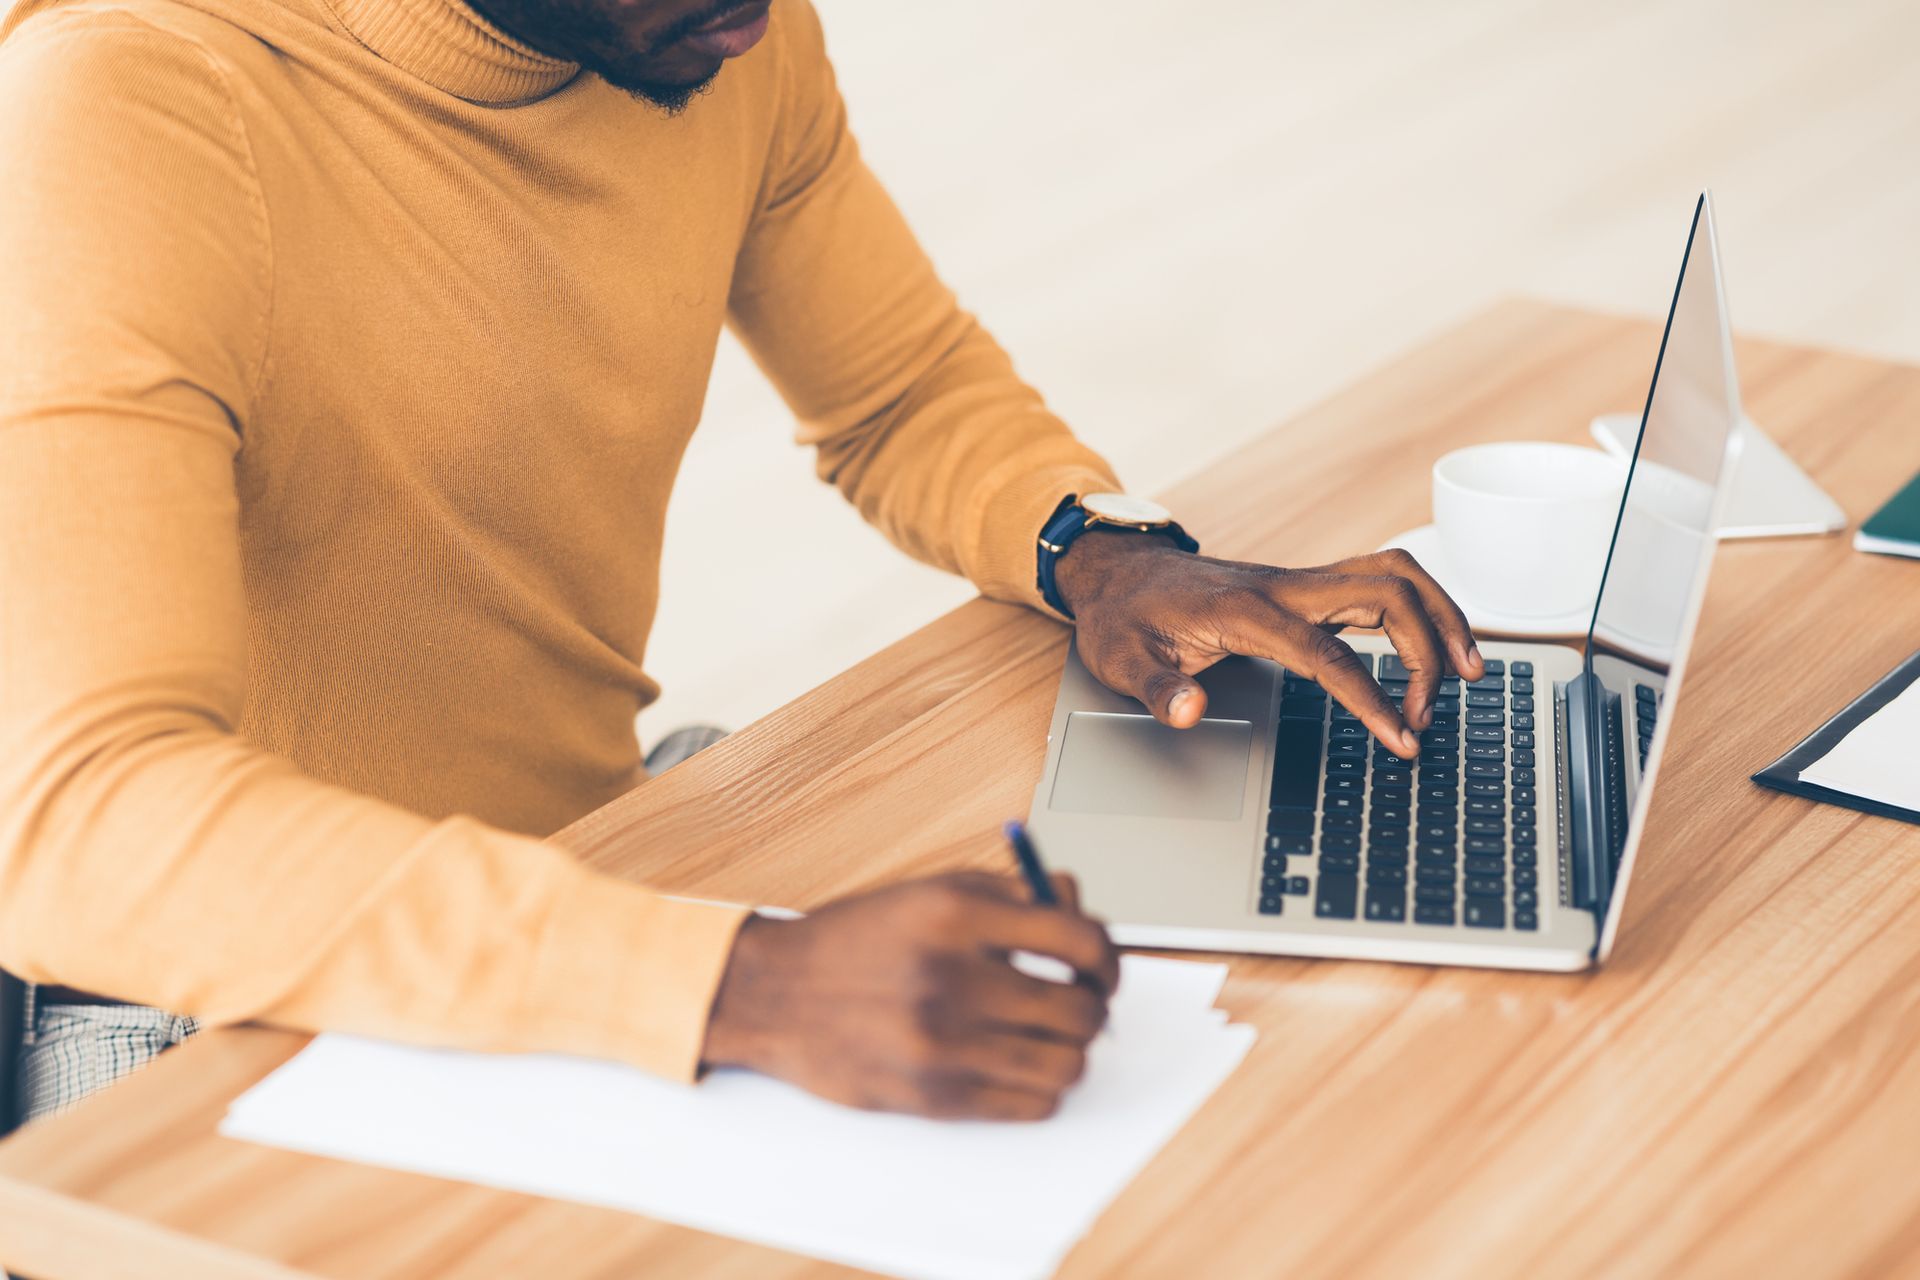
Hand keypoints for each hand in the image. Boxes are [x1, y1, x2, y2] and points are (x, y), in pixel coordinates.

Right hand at [701, 872, 1119, 1120]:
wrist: (774, 995)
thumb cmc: (857, 940)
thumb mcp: (930, 892)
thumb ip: (1011, 893)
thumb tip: (1080, 907)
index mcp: (956, 914)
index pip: (1078, 939)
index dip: (1106, 956)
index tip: (1102, 966)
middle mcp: (952, 978)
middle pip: (1080, 1010)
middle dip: (1092, 1008)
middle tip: (1078, 1003)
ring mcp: (943, 1044)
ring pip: (1066, 1066)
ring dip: (1070, 1052)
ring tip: (1048, 1037)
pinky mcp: (934, 1096)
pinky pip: (1032, 1106)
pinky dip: (1041, 1089)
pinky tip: (1018, 1064)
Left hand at [1055, 530, 1483, 755]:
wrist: (1119, 571)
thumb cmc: (1124, 617)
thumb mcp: (1121, 659)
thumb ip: (1156, 688)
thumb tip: (1189, 712)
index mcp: (1247, 611)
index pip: (1329, 654)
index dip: (1372, 698)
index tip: (1403, 738)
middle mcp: (1286, 587)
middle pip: (1388, 592)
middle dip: (1428, 649)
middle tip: (1430, 714)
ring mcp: (1302, 582)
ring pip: (1395, 574)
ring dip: (1440, 616)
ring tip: (1469, 671)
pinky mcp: (1309, 587)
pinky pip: (1382, 581)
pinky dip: (1421, 607)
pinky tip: (1436, 647)